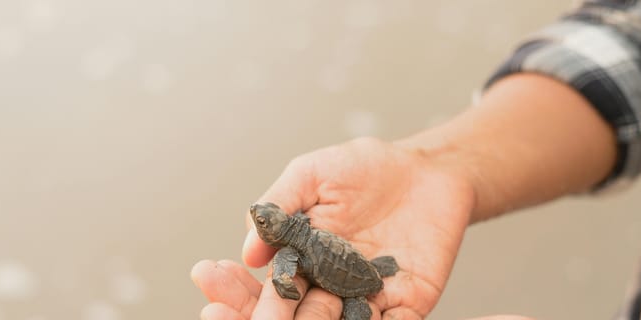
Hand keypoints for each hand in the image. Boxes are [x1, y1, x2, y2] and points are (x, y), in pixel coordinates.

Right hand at [195, 137, 475, 318]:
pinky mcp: (407, 302)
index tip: (212, 298)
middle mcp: (330, 285)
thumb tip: (249, 252)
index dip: (237, 296)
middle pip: (295, 316)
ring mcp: (368, 297)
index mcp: (302, 260)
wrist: (428, 169)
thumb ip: (281, 207)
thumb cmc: (365, 167)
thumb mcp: (313, 174)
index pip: (266, 288)